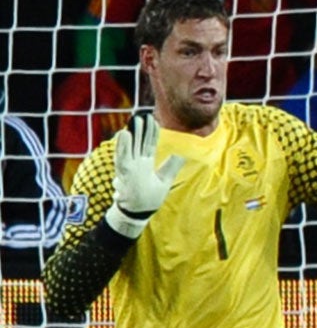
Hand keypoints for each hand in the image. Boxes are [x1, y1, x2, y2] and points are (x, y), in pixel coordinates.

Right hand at [106, 114, 184, 238]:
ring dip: (132, 133)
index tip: (153, 119)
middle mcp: (136, 163)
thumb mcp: (165, 179)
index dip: (151, 132)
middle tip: (142, 114)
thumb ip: (172, 166)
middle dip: (141, 129)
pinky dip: (123, 146)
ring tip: (134, 120)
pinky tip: (124, 134)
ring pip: (130, 146)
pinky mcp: (123, 173)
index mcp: (145, 163)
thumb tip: (183, 154)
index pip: (149, 144)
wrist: (138, 213)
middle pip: (139, 142)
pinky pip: (122, 157)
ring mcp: (129, 167)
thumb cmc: (149, 198)